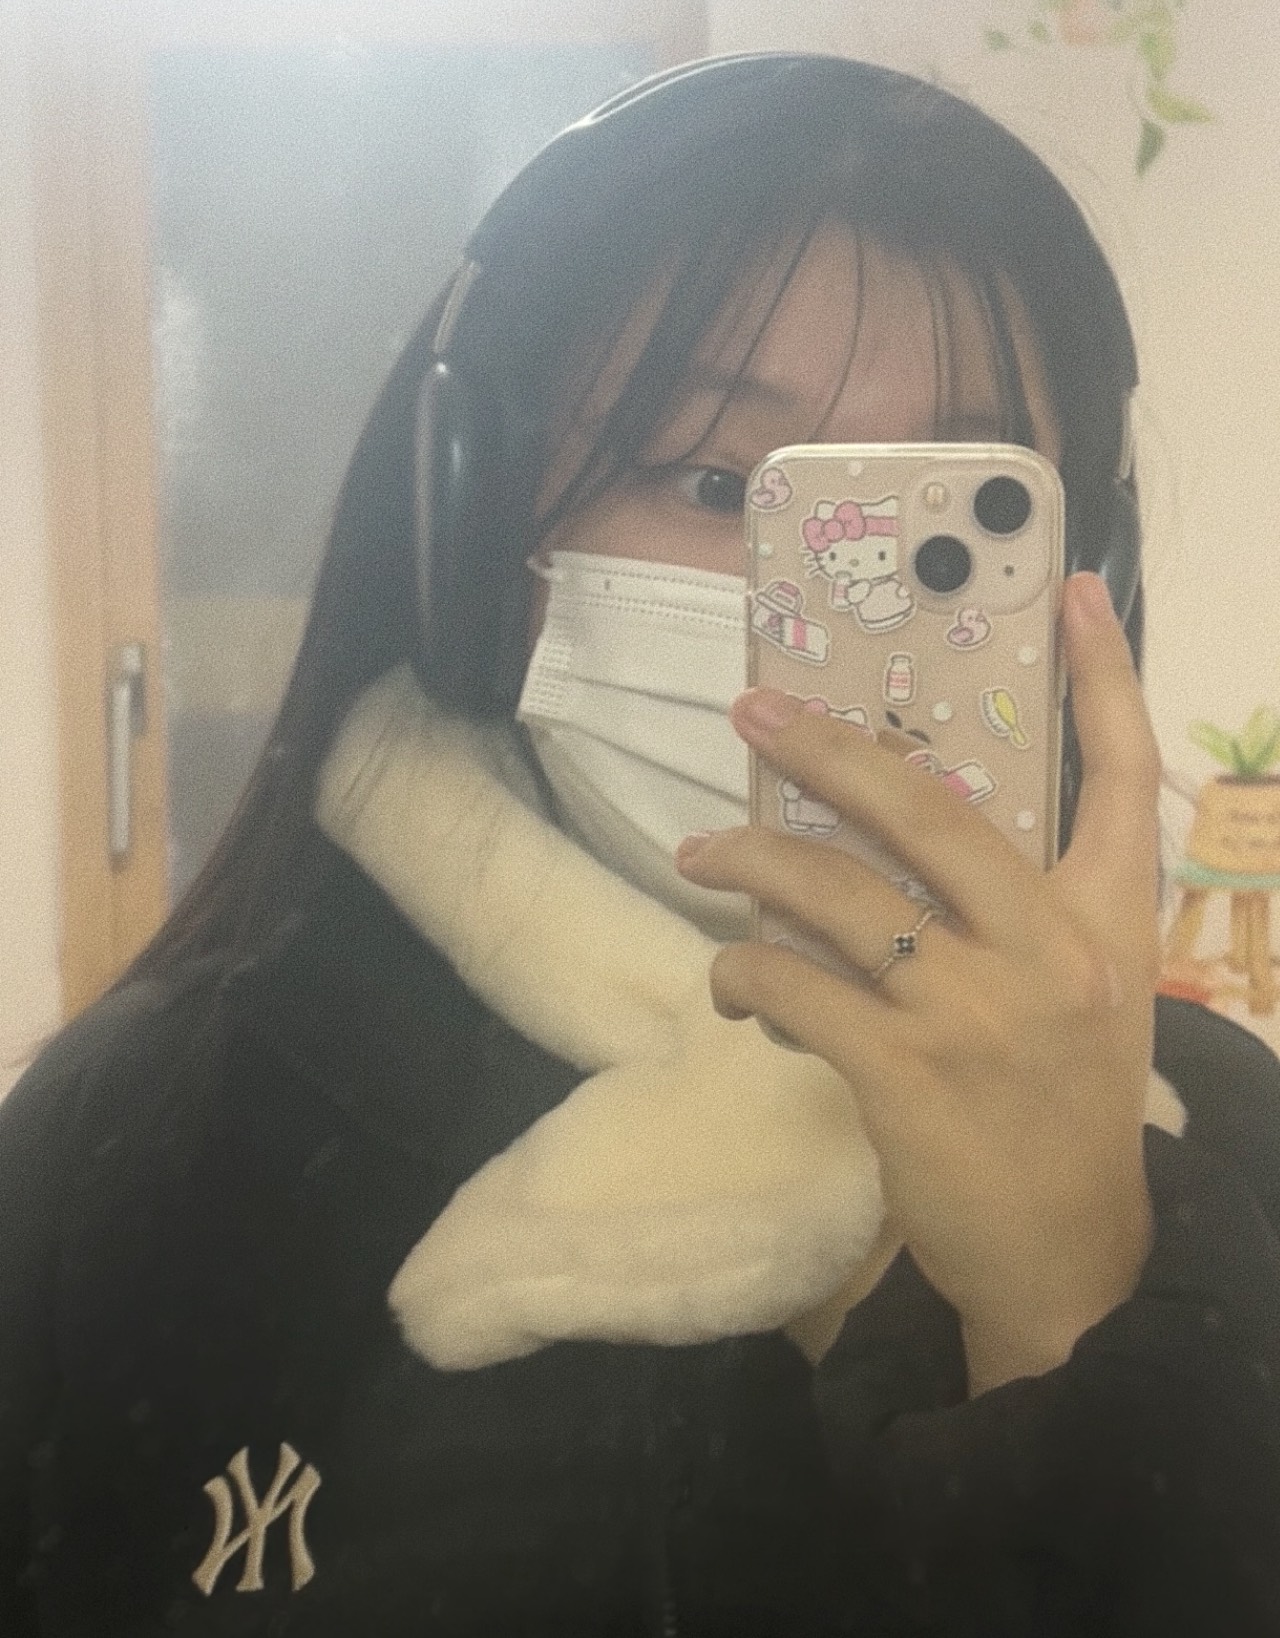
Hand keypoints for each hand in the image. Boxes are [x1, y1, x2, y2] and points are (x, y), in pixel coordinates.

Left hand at [676, 574, 1160, 1392]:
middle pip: (926, 806)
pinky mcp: (902, 1072)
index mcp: (1107, 923)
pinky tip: (733, 984)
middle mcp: (1048, 948)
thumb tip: (891, 843)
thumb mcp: (1079, 999)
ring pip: (835, 892)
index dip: (1103, 674)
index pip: (1122, 774)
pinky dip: (745, 975)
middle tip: (753, 709)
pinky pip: (795, 987)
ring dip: (749, 863)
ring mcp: (974, 1009)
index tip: (1070, 589)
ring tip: (698, 857)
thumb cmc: (1063, 1114)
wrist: (1067, 1255)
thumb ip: (1016, 917)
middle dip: (827, 747)